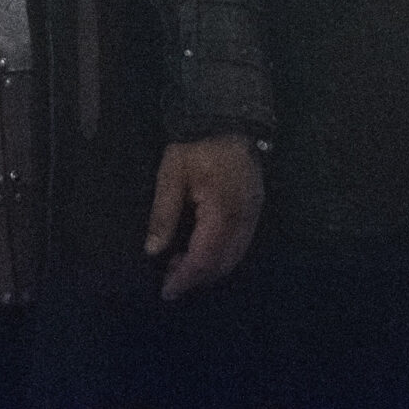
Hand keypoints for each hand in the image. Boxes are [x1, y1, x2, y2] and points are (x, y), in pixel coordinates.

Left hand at [143, 134, 262, 300]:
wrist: (227, 118)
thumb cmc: (196, 145)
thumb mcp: (171, 174)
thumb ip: (163, 214)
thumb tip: (153, 250)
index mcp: (222, 211)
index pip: (204, 257)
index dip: (185, 277)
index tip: (166, 291)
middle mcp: (244, 218)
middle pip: (223, 264)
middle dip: (197, 277)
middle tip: (170, 279)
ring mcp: (254, 214)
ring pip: (234, 257)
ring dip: (209, 268)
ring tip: (180, 265)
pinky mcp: (255, 209)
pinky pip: (240, 244)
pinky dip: (221, 255)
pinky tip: (201, 249)